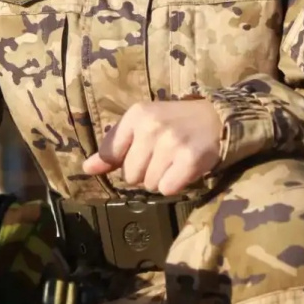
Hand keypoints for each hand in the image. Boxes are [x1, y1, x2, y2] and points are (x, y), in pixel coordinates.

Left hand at [82, 99, 221, 195]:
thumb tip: (86, 169)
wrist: (217, 119)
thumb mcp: (142, 125)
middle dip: (144, 171)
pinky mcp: (189, 159)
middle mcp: (151, 126)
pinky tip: (184, 168)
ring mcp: (171, 142)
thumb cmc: (175, 123)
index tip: (142, 152)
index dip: (125, 160)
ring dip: (161, 178)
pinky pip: (167, 189)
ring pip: (148, 185)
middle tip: (163, 156)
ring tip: (175, 160)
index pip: (110, 154)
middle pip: (129, 175)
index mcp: (136, 114)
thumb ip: (114, 147)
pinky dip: (176, 184)